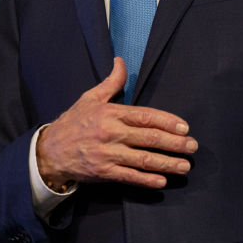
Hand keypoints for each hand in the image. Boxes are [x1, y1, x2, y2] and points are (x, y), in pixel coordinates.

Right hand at [36, 58, 196, 189]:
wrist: (50, 151)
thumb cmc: (73, 122)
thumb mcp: (90, 98)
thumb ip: (111, 82)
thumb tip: (121, 61)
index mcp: (110, 114)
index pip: (145, 116)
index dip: (167, 122)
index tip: (184, 127)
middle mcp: (111, 133)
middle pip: (149, 138)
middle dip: (174, 143)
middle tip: (192, 146)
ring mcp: (108, 154)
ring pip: (143, 160)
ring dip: (167, 163)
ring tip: (185, 166)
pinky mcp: (104, 172)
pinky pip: (129, 177)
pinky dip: (146, 180)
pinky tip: (162, 181)